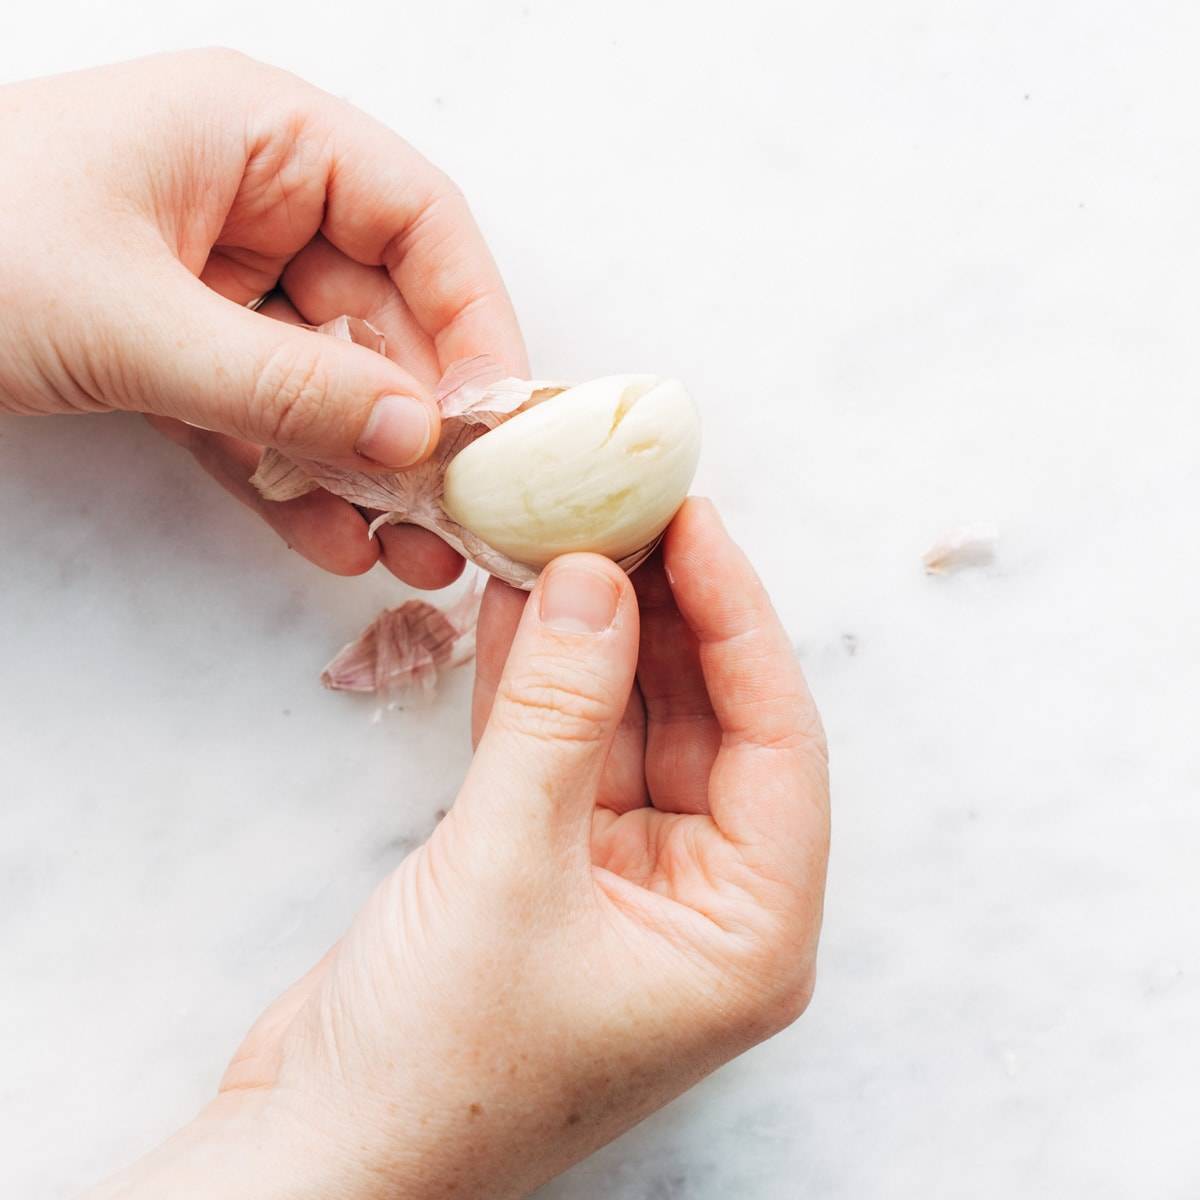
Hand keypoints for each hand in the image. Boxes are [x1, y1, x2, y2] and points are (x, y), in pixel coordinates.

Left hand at [0, 50, 526, 587]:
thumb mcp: (133, 317)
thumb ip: (287, 382)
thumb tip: (417, 435)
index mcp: (257, 138)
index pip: (418, 219)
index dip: (473, 316)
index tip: (497, 418)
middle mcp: (255, 205)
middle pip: (385, 316)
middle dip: (421, 424)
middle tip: (460, 511)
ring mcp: (222, 288)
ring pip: (332, 382)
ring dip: (372, 472)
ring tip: (415, 553)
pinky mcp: (185, 358)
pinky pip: (268, 422)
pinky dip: (299, 484)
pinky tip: (339, 545)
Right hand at [89, 500, 829, 1199]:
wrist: (315, 1156)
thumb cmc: (431, 1063)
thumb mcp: (506, 864)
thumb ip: (557, 710)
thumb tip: (597, 574)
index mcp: (749, 932)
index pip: (777, 739)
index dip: (738, 618)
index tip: (695, 521)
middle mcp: (704, 905)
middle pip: (705, 721)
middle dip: (662, 614)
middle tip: (626, 510)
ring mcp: (625, 884)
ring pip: (628, 726)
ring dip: (594, 637)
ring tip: (568, 534)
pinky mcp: (550, 869)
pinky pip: (562, 752)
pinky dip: (538, 683)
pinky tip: (515, 604)